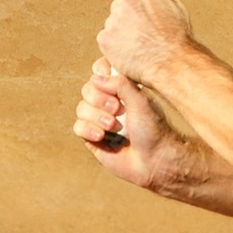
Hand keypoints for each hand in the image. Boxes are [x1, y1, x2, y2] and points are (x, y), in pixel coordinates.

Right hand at [73, 58, 173, 187]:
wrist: (154, 160)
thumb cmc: (152, 130)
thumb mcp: (140, 100)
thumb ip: (120, 83)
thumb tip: (97, 78)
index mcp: (123, 91)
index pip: (101, 72)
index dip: (100, 72)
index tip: (106, 76)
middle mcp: (110, 104)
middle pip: (87, 90)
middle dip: (99, 99)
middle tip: (118, 109)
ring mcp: (100, 121)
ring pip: (81, 108)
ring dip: (96, 116)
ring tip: (113, 126)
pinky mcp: (93, 139)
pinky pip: (78, 127)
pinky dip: (88, 129)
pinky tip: (101, 136)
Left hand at [95, 0, 191, 83]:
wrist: (171, 64)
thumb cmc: (177, 41)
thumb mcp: (178, 10)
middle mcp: (125, 2)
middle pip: (119, 4)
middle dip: (128, 15)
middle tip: (142, 30)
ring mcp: (113, 21)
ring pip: (113, 23)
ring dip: (121, 32)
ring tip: (139, 45)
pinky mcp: (105, 38)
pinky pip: (106, 39)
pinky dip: (114, 47)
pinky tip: (130, 53)